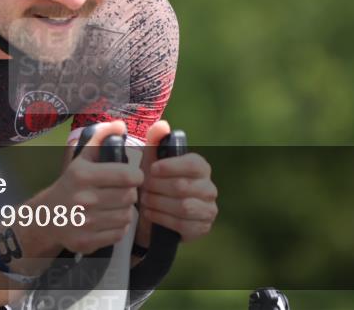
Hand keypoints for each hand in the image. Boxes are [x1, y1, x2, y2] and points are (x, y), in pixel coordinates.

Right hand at [42, 120, 143, 254]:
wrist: (47, 216)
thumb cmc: (70, 184)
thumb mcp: (81, 159)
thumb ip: (101, 140)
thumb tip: (121, 125)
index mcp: (83, 175)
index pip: (126, 175)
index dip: (136, 176)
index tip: (133, 176)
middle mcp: (83, 199)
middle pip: (129, 196)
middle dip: (131, 193)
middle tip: (124, 191)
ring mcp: (85, 223)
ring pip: (127, 216)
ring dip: (126, 210)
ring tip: (116, 205)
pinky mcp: (87, 241)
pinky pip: (119, 232)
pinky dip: (119, 226)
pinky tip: (110, 219)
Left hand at [137, 120, 217, 242]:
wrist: (154, 212)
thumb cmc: (155, 181)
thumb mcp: (152, 159)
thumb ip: (155, 140)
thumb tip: (162, 125)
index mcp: (201, 167)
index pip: (192, 164)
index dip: (170, 167)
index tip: (151, 169)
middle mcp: (210, 188)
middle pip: (184, 187)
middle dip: (158, 188)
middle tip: (143, 188)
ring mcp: (209, 209)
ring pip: (183, 207)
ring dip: (159, 203)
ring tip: (145, 200)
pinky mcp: (202, 228)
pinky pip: (183, 225)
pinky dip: (162, 219)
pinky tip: (151, 214)